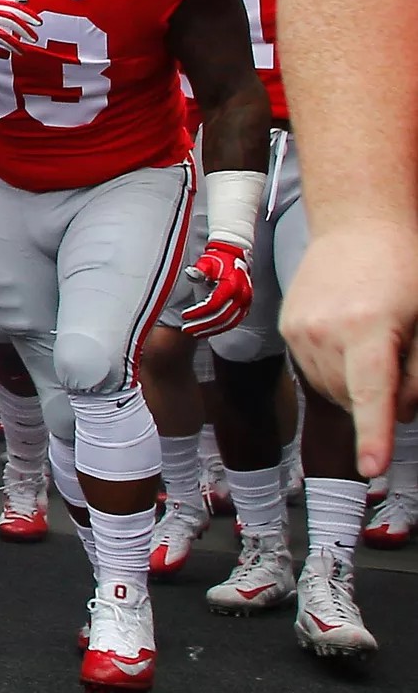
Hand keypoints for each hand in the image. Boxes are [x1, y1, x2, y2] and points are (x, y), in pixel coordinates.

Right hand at [0, 0, 41, 58]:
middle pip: (8, 18)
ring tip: (22, 50)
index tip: (37, 22)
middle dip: (24, 29)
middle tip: (34, 37)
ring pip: (0, 33)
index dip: (26, 14)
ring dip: (14, 43)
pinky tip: (6, 54)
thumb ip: (3, 5)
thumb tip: (23, 0)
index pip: (9, 5)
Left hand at [177, 239, 252, 337]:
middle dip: (203, 325)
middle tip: (187, 329)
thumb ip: (199, 269)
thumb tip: (191, 273)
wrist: (235, 255)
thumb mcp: (206, 261)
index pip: (213, 305)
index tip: (185, 316)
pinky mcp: (246, 305)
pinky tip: (210, 329)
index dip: (198, 313)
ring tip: (196, 333)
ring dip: (212, 330)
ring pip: (229, 322)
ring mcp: (246, 302)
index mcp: (232, 285)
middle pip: (221, 317)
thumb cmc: (219, 258)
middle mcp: (242, 296)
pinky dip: (221, 327)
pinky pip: (234, 320)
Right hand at [282, 224, 417, 474]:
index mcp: (367, 327)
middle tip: (400, 360)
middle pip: (356, 400)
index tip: (372, 467)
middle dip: (382, 399)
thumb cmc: (402, 268)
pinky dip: (337, 371)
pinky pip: (316, 373)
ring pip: (334, 392)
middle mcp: (325, 331)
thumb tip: (399, 412)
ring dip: (357, 386)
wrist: (357, 225)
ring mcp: (300, 331)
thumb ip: (417, 374)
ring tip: (371, 345)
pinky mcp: (288, 329)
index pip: (372, 392)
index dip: (373, 435)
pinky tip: (349, 340)